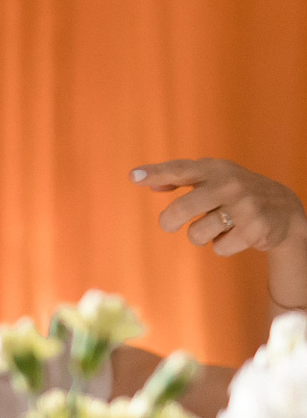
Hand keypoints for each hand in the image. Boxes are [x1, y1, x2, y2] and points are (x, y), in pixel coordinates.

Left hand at [134, 158, 306, 256]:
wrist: (283, 208)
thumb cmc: (234, 192)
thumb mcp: (211, 178)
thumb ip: (178, 178)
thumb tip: (146, 182)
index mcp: (214, 169)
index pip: (181, 169)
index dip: (156, 173)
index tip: (133, 176)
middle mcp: (230, 184)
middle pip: (181, 210)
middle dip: (169, 222)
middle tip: (170, 225)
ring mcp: (245, 205)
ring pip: (197, 234)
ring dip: (201, 236)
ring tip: (217, 227)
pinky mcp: (256, 228)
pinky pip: (219, 248)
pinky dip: (222, 246)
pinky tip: (236, 234)